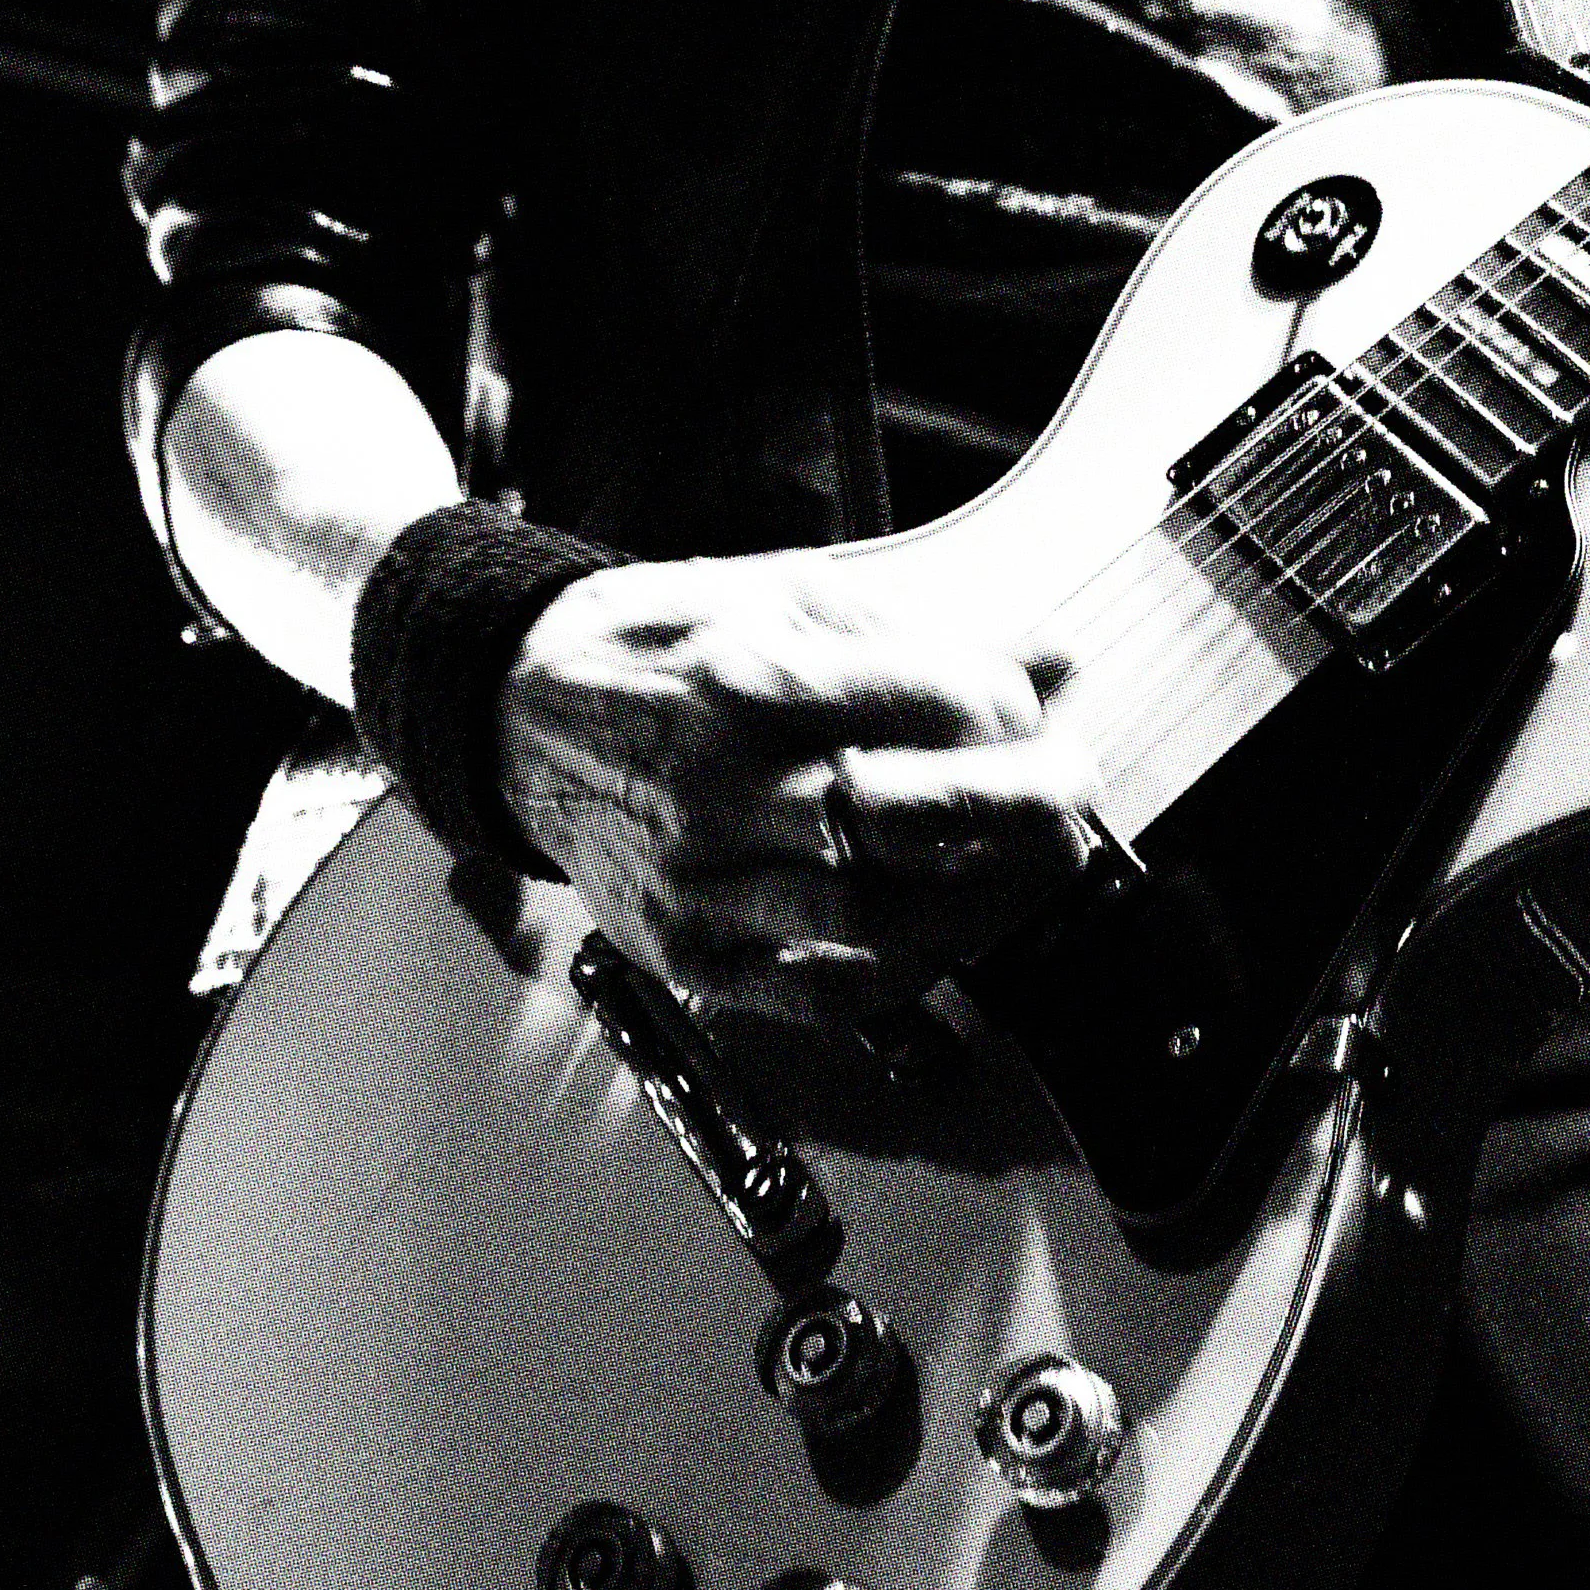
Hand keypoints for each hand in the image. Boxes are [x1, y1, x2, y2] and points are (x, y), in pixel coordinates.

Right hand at [495, 554, 1096, 1008]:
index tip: (1031, 705)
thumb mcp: (784, 598)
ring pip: (879, 917)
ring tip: (1030, 868)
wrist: (516, 712)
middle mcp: (719, 788)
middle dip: (1021, 812)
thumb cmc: (663, 646)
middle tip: (1073, 799)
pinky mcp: (689, 955)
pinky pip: (824, 991)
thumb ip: (922, 638)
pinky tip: (948, 929)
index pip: (920, 703)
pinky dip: (908, 970)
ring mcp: (702, 883)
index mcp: (744, 678)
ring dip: (985, 900)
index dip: (1002, 710)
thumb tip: (1053, 658)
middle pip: (909, 819)